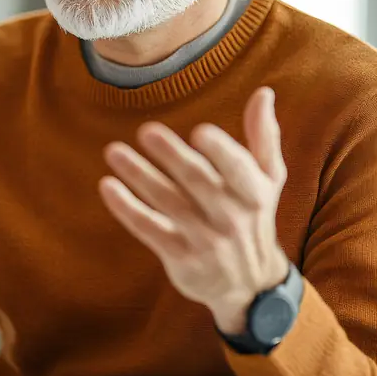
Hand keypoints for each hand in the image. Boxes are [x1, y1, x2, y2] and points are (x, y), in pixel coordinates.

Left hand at [99, 87, 288, 332]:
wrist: (250, 284)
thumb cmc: (253, 215)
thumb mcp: (268, 178)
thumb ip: (264, 135)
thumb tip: (264, 92)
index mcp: (254, 192)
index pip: (238, 169)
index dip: (220, 151)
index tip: (199, 132)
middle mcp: (231, 217)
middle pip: (198, 182)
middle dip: (172, 156)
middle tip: (147, 131)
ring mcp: (205, 240)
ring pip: (168, 202)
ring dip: (139, 175)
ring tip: (114, 151)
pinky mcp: (181, 257)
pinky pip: (149, 230)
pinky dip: (127, 209)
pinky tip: (108, 186)